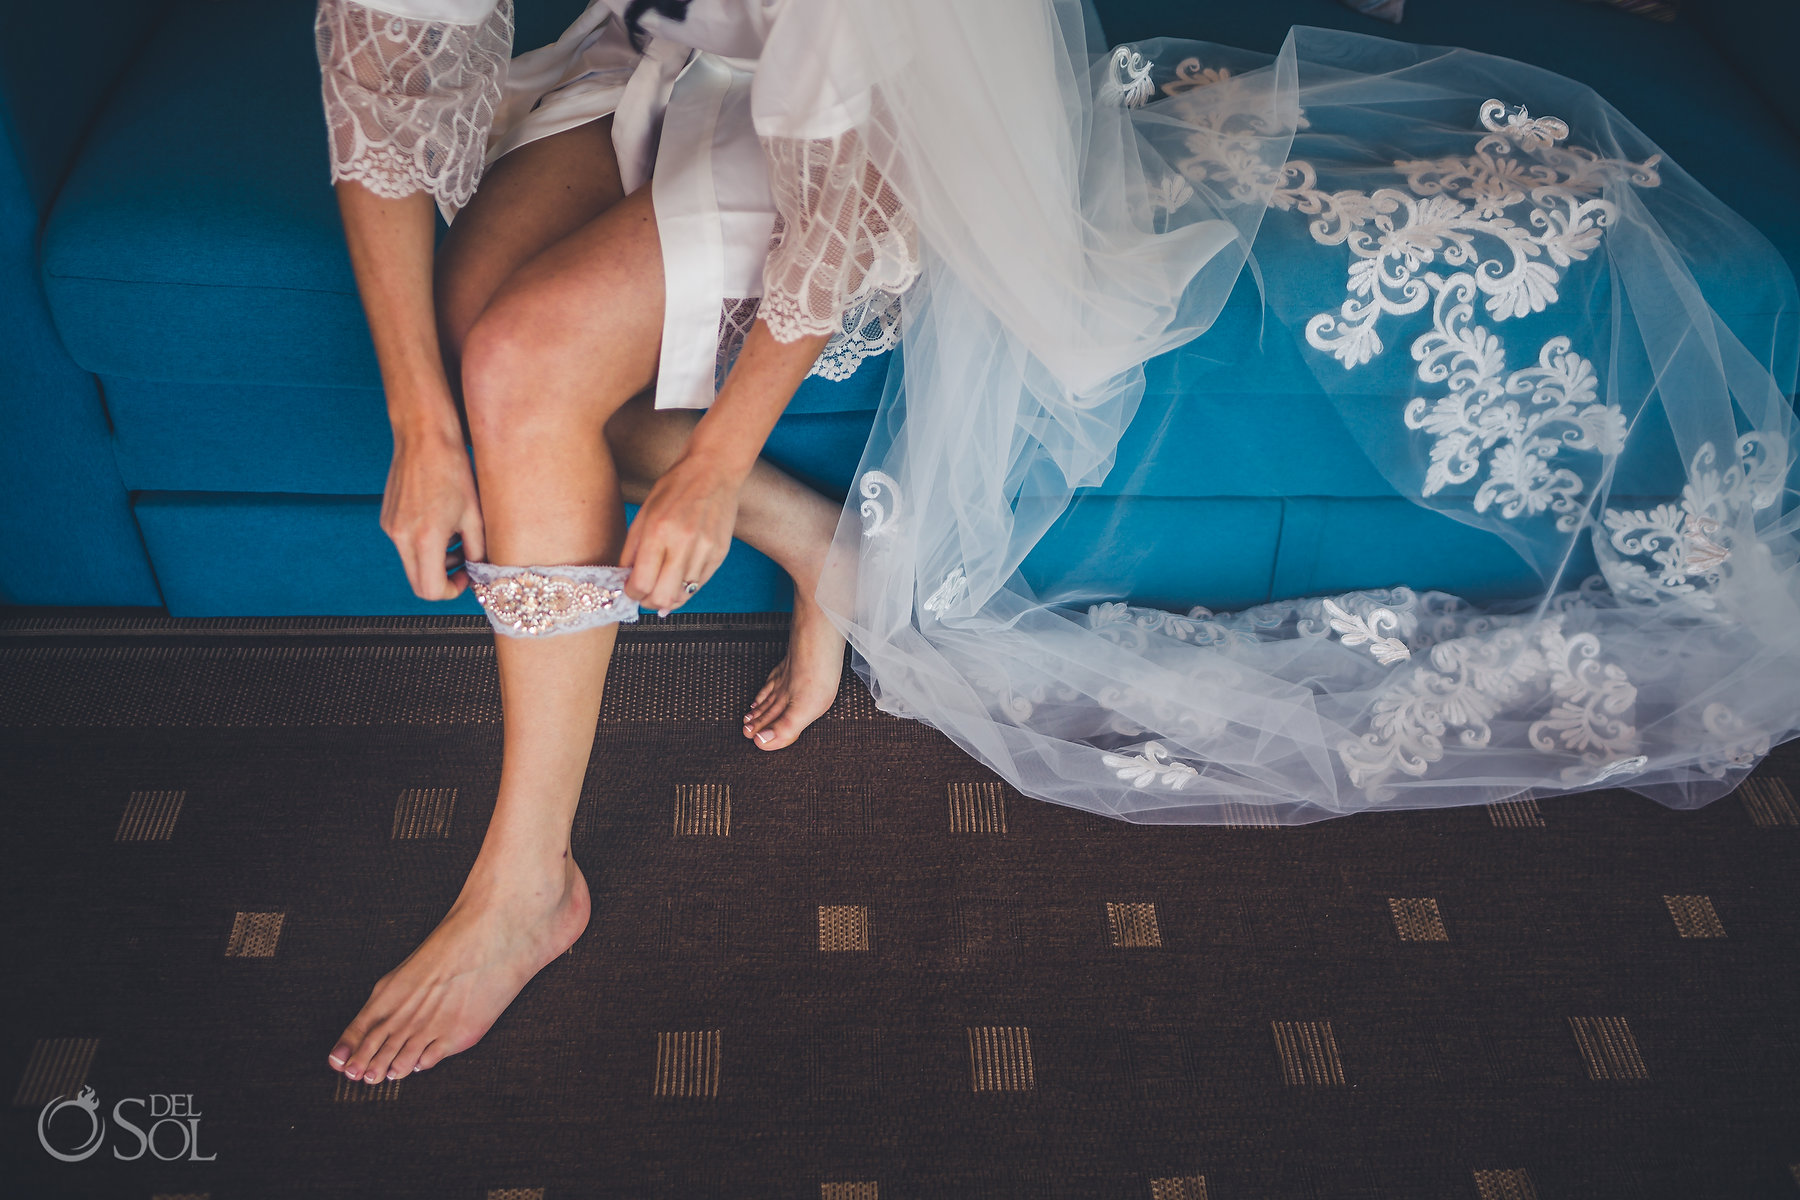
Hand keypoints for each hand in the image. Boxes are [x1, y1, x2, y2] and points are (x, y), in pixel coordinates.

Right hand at [380, 429, 485, 600]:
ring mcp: (390, 528)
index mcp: (424, 539)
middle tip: (464, 563)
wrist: (424, 436)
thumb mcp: (475, 515)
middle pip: (418, 582)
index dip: (452, 591)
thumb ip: (477, 549)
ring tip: (457, 538)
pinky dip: (424, 545)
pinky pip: (405, 545)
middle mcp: (400, 537)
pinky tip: (441, 523)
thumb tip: (479, 570)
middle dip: (443, 579)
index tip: (467, 577)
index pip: (430, 590)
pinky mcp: (387, 518)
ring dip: (434, 562)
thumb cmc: (453, 470)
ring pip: (412, 564)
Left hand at [621, 453, 740, 615]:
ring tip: (661, 584)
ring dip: (668, 596)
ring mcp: (705, 551)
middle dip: (649, 602)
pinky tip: (678, 576)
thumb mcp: (644, 514)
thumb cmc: (674, 489)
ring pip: (682, 595)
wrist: (713, 471)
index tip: (630, 589)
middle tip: (644, 595)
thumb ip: (633, 550)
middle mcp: (683, 544)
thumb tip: (626, 582)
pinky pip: (698, 584)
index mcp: (658, 532)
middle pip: (662, 597)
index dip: (632, 593)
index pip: (642, 583)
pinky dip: (685, 586)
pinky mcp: (720, 554)